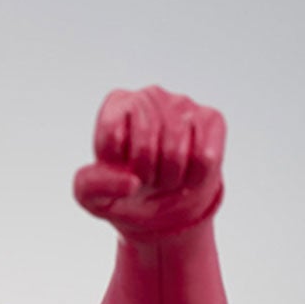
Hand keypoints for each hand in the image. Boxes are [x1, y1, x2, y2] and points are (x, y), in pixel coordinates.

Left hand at [73, 87, 224, 239]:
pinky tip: (188, 172)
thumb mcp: (93, 197)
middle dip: (145, 176)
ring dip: (170, 179)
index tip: (122, 170)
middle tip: (147, 179)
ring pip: (176, 151)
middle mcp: (149, 96)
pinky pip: (205, 157)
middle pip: (145, 145)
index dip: (117, 166)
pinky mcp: (211, 119)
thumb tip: (131, 181)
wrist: (164, 207)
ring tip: (166, 177)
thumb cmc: (125, 193)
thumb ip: (93, 186)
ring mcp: (182, 104)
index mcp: (116, 106)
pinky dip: (194, 178)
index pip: (112, 136)